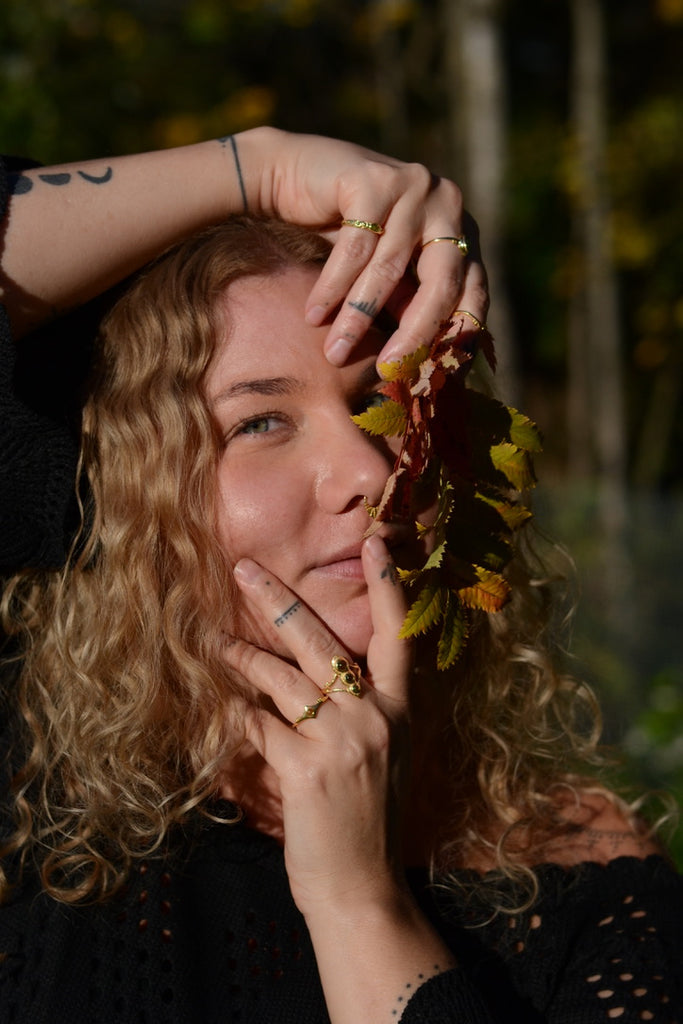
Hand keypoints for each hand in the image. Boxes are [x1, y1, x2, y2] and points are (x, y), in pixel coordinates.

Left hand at [226, 533, 412, 918]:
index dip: (389, 586)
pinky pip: (259, 727)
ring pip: (281, 679)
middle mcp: (376, 718)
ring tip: (214, 642)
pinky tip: (222, 713)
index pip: (398, 636)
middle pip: (321, 641)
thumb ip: (361, 710)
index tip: (379, 541)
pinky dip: (237, 719)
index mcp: (398, 711)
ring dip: (242, 659)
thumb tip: (315, 670)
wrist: (364, 887)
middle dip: (278, 599)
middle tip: (243, 568)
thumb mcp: (384, 756)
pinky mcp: (307, 770)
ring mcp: (343, 742)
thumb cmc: (368, 820)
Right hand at [244, 128, 487, 367]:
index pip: (473, 293)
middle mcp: (448, 204)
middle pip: (443, 282)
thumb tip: (424, 370)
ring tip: (334, 352)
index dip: (456, 338)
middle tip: (387, 370)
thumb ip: (409, 308)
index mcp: (461, 232)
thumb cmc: (345, 235)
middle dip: (415, 333)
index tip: (432, 379)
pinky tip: (314, 314)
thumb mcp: (387, 277)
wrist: (296, 176)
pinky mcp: (376, 178)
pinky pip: (355, 248)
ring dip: (358, 316)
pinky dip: (332, 286)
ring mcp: (415, 185)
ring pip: (390, 269)